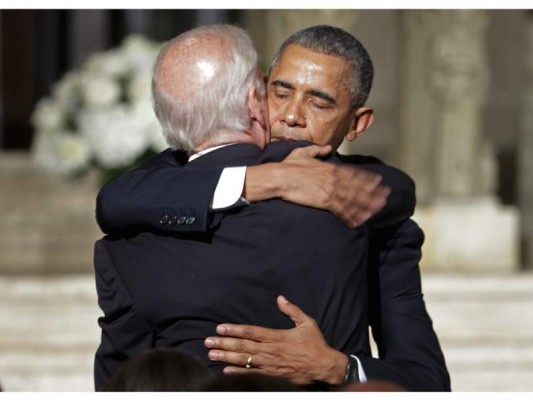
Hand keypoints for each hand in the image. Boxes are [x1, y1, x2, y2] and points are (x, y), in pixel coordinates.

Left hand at [204, 295, 347, 385]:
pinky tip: (226, 369)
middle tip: (208, 341)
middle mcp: (270, 350)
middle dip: (224, 343)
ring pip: (244, 360)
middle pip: (243, 346)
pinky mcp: (273, 376)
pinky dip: (238, 372)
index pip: (251, 331)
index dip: (234, 329)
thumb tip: (280, 298)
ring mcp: (270, 365)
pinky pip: (252, 374)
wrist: (324, 366)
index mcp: (277, 336)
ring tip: (211, 354)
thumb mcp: (307, 322)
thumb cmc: (316, 344)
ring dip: (226, 356)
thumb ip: (292, 310)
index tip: (220, 327)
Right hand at [279, 145, 390, 226]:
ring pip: (354, 199)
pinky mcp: (325, 201)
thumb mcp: (304, 152)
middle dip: (374, 192)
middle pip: (359, 187)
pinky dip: (352, 216)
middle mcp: (335, 178)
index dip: (368, 178)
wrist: (281, 178)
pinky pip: (342, 210)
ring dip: (368, 205)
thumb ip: (318, 150)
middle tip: (386, 196)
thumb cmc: (289, 165)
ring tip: (378, 208)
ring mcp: (331, 190)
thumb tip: (327, 149)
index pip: (354, 173)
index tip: (379, 181)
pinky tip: (360, 221)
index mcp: (332, 167)